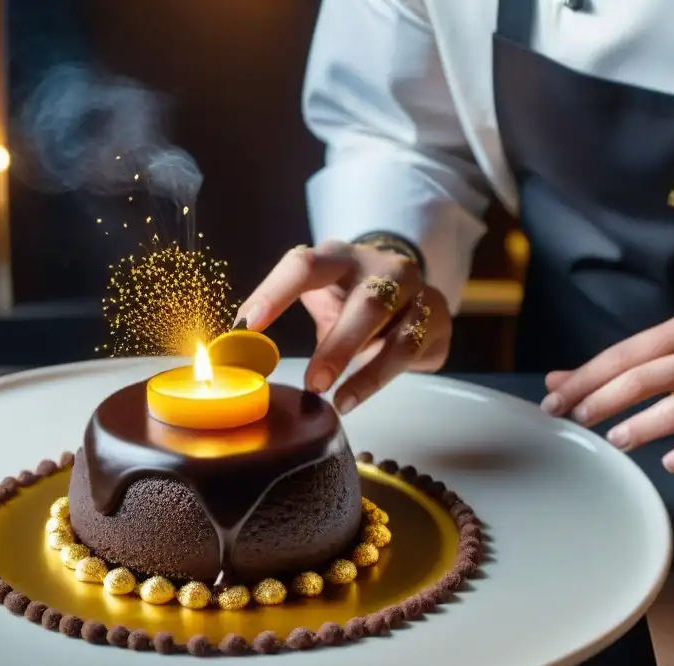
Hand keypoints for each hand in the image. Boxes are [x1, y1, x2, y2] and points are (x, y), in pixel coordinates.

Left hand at [234, 240, 451, 413]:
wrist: (408, 289)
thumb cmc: (349, 296)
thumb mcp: (319, 295)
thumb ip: (283, 312)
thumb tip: (236, 349)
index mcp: (341, 257)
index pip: (304, 265)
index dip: (275, 293)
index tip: (247, 326)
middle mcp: (384, 269)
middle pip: (367, 303)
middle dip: (339, 345)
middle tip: (314, 382)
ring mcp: (418, 293)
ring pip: (399, 335)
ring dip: (367, 372)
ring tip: (338, 399)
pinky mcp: (437, 321)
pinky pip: (413, 353)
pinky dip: (380, 378)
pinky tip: (353, 396)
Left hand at [540, 308, 673, 472]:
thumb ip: (625, 363)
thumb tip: (557, 380)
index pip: (622, 355)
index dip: (583, 380)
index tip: (553, 402)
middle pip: (641, 380)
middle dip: (600, 403)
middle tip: (576, 422)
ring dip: (640, 428)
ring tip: (617, 440)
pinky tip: (673, 465)